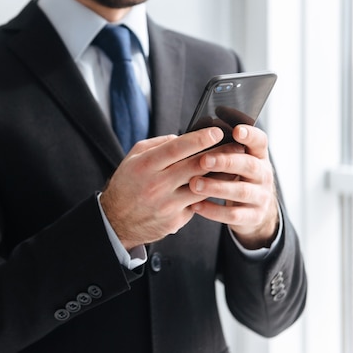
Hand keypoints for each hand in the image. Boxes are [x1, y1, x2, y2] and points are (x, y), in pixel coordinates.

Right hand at [100, 127, 224, 249]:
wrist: (116, 221)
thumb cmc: (127, 184)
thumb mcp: (133, 158)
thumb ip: (157, 145)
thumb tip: (183, 138)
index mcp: (145, 166)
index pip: (176, 149)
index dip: (199, 139)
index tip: (217, 131)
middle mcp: (156, 185)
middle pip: (195, 166)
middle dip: (220, 154)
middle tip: (237, 146)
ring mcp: (167, 204)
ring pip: (203, 187)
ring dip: (222, 175)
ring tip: (235, 165)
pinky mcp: (175, 220)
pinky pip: (198, 204)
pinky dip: (209, 194)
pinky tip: (220, 185)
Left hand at [188, 125, 279, 248]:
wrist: (253, 210)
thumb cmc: (236, 177)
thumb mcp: (236, 161)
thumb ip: (223, 150)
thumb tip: (196, 135)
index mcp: (258, 156)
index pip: (260, 141)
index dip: (250, 135)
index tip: (236, 130)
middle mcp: (263, 175)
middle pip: (249, 165)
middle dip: (226, 162)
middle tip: (204, 160)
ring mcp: (261, 197)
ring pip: (241, 191)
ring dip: (216, 187)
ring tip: (194, 184)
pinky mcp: (254, 216)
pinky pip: (233, 215)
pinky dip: (213, 210)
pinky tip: (195, 205)